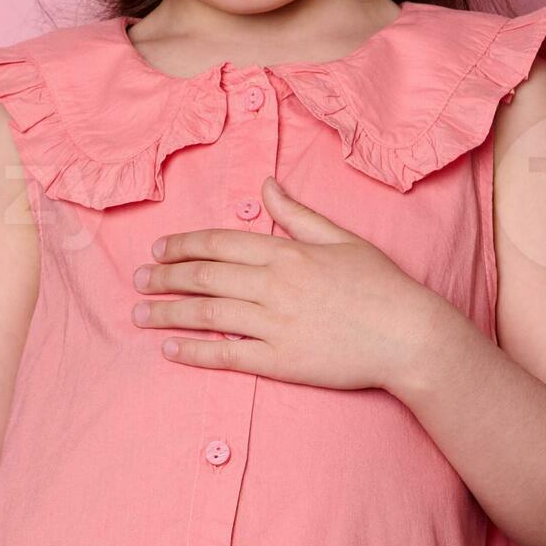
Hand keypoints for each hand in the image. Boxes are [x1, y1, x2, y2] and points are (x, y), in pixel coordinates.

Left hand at [132, 176, 461, 395]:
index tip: (158, 250)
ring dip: (167, 312)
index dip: (183, 246)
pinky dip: (194, 351)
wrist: (409, 336)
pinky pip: (227, 354)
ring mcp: (276, 323)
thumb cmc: (381, 286)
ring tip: (139, 313)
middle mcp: (275, 284)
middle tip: (136, 281)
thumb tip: (266, 185)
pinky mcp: (281, 360)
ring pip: (207, 314)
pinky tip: (169, 348)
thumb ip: (298, 214)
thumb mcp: (341, 239)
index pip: (220, 243)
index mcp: (287, 252)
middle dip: (164, 277)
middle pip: (204, 276)